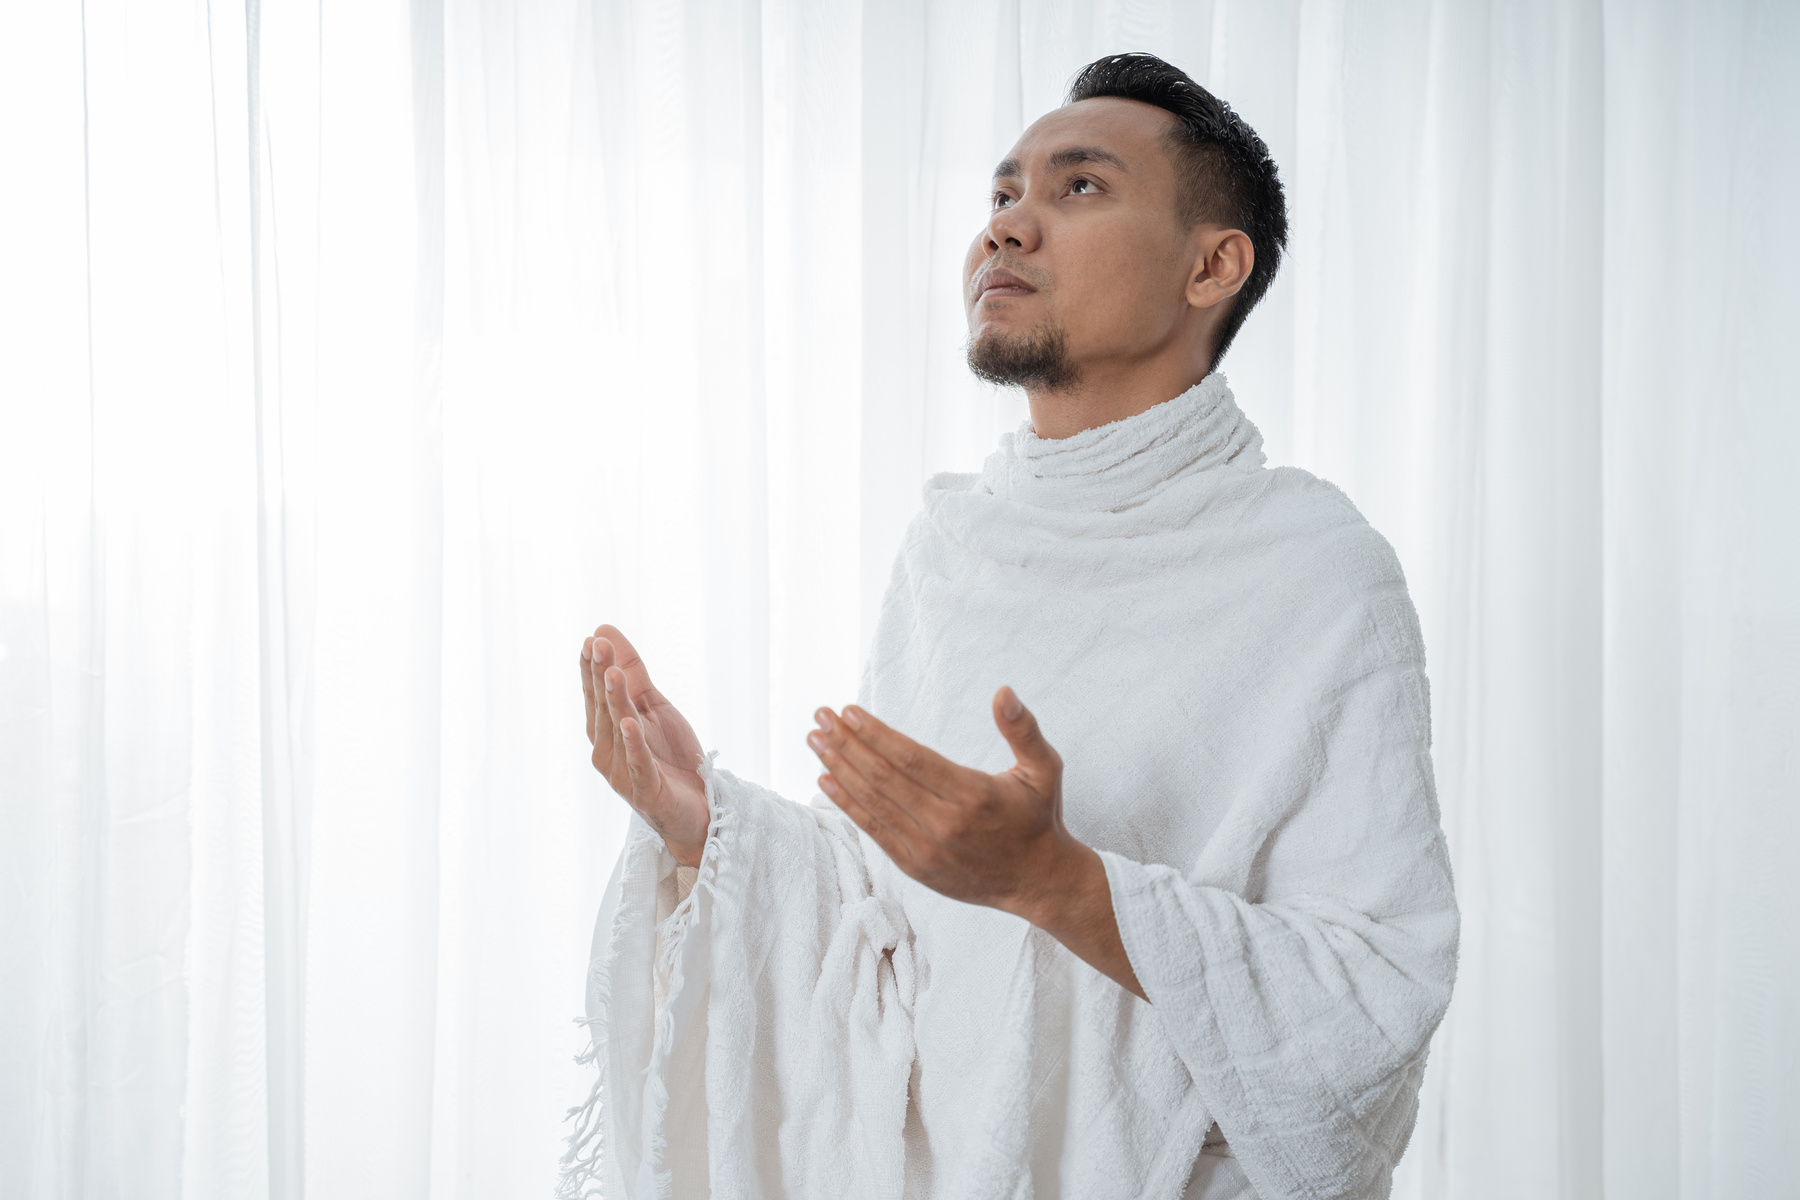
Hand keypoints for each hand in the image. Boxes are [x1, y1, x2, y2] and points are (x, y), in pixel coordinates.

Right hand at [580, 624, 709, 866]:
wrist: (698, 808)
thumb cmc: (670, 757)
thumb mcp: (654, 708)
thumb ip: (633, 674)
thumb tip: (604, 631)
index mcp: (607, 732)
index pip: (595, 695)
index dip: (591, 669)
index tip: (591, 640)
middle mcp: (607, 752)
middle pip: (603, 709)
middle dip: (600, 676)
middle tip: (597, 645)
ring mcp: (623, 774)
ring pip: (618, 732)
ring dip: (614, 701)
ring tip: (612, 673)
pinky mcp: (646, 791)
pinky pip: (638, 764)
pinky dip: (634, 744)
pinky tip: (630, 723)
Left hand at [806, 688, 1144, 998]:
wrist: (1038, 881)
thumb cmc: (1038, 818)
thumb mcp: (1044, 769)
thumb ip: (1023, 730)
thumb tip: (1004, 692)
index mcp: (972, 794)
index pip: (910, 757)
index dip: (875, 733)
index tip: (848, 711)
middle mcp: (945, 823)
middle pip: (883, 777)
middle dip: (846, 744)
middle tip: (821, 717)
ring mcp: (926, 848)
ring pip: (872, 803)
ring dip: (838, 769)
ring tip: (815, 741)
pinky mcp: (916, 866)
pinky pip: (873, 830)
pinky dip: (847, 805)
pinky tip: (826, 781)